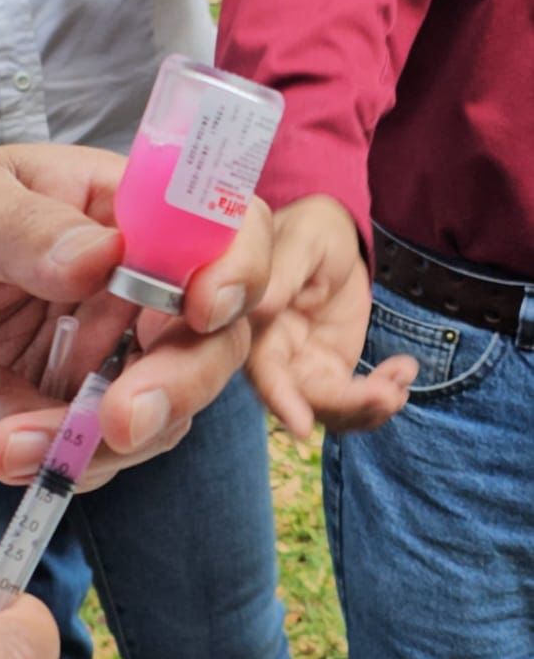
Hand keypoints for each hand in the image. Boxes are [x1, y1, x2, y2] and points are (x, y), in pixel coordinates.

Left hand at [0, 144, 272, 487]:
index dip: (234, 268)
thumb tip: (102, 257)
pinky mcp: (67, 426)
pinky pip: (94, 461)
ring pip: (161, 417)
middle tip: (121, 419)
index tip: (199, 306)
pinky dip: (50, 464)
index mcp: (126, 216)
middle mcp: (136, 294)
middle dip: (177, 386)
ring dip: (94, 442)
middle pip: (213, 343)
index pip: (224, 231)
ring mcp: (108, 367)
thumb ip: (22, 229)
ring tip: (5, 441)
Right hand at [245, 195, 416, 436]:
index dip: (280, 400)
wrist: (332, 239)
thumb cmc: (311, 230)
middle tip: (390, 393)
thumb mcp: (302, 241)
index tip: (302, 428)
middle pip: (303, 400)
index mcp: (256, 328)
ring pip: (329, 410)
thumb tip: (260, 308)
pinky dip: (381, 397)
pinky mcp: (328, 373)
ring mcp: (301, 370)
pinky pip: (350, 402)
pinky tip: (402, 370)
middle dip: (348, 406)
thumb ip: (281, 274)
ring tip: (402, 377)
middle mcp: (273, 358)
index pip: (263, 371)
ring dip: (369, 407)